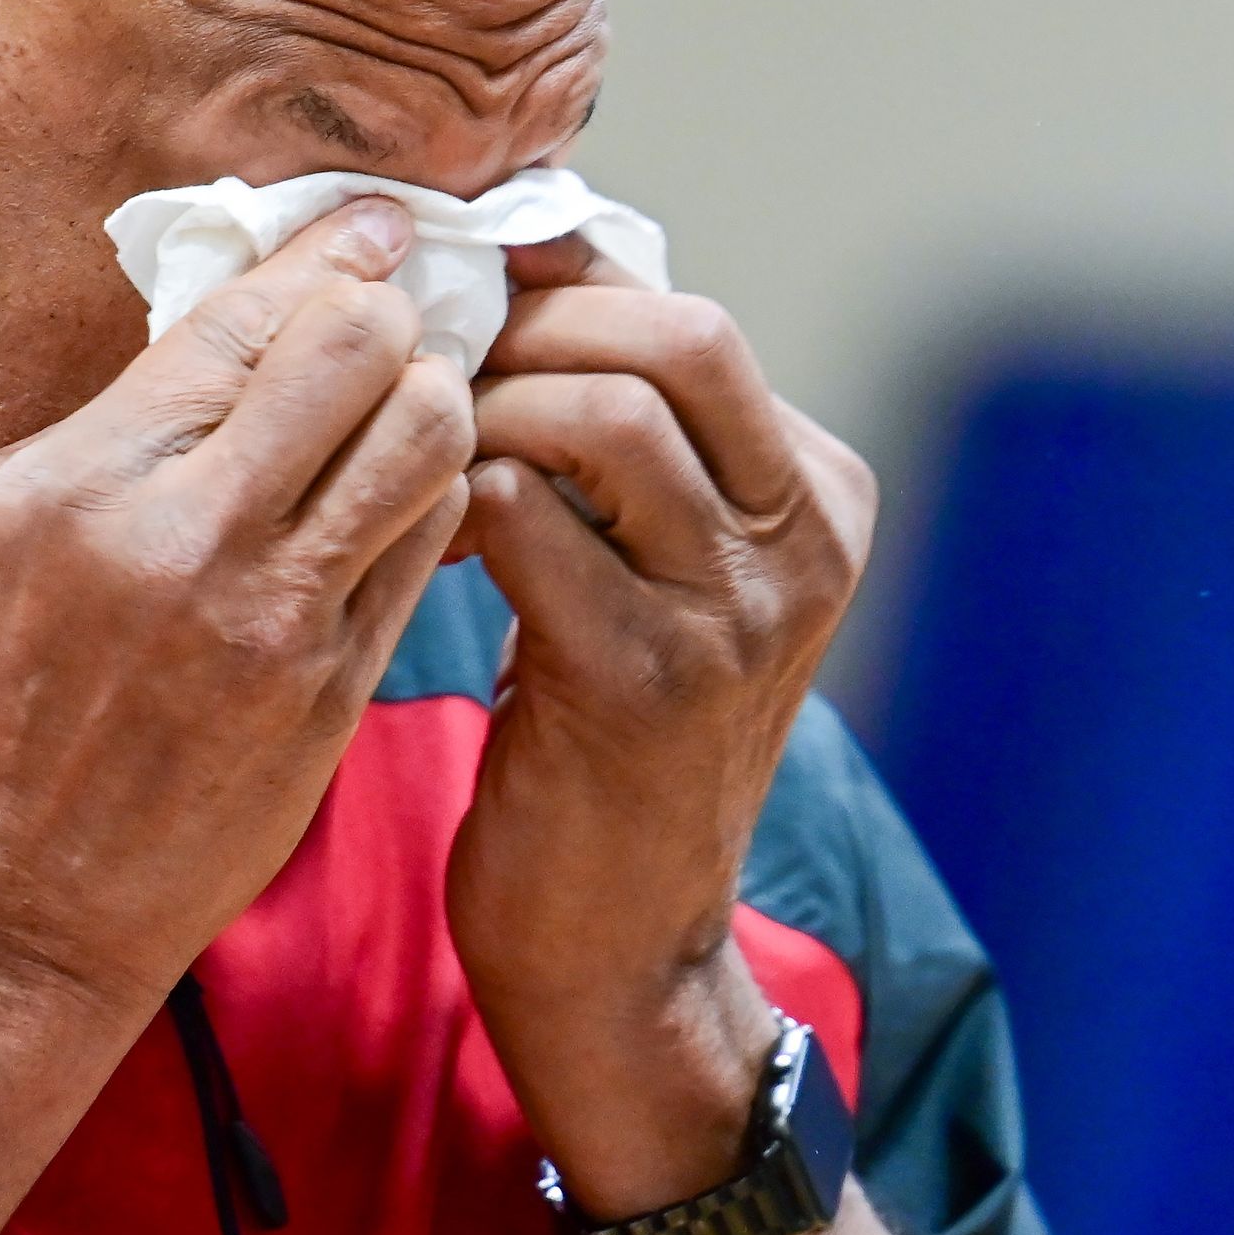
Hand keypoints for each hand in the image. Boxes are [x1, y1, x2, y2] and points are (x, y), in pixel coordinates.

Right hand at [0, 199, 472, 1023]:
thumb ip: (111, 427)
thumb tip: (229, 330)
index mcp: (76, 485)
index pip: (245, 318)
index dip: (330, 253)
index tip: (373, 225)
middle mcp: (185, 543)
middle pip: (361, 354)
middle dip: (389, 319)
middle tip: (391, 323)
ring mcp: (272, 626)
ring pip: (426, 443)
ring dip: (430, 404)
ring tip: (407, 409)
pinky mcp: (331, 699)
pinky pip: (423, 551)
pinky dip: (428, 502)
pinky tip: (399, 500)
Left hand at [446, 246, 876, 1217]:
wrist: (620, 952)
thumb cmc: (606, 747)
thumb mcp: (660, 579)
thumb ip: (629, 451)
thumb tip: (522, 282)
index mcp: (819, 499)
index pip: (692, 318)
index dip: (562, 288)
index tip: (460, 300)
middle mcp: (806, 545)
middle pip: (672, 337)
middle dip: (526, 329)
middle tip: (422, 368)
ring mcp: (740, 613)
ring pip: (599, 412)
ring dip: (478, 410)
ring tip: (415, 457)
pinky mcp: (647, 679)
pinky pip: (526, 515)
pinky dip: (450, 499)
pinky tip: (414, 538)